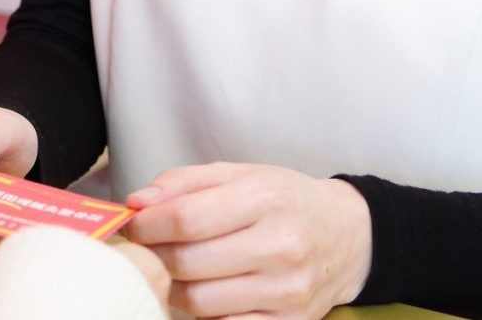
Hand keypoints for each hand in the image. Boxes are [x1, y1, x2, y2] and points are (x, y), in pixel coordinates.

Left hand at [122, 162, 371, 319]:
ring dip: (174, 288)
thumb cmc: (286, 202)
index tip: (133, 225)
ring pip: (200, 301)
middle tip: (148, 249)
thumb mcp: (241, 175)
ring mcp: (288, 290)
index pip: (186, 219)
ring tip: (177, 271)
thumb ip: (184, 183)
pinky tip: (205, 292)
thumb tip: (137, 203)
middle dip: (154, 257)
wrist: (348, 237)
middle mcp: (282, 245)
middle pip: (188, 263)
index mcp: (266, 198)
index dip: (146, 226)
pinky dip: (203, 313)